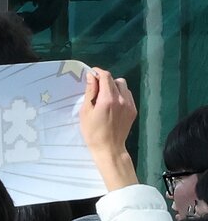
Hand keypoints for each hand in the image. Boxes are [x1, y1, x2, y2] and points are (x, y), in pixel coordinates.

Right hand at [79, 67, 137, 190]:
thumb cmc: (92, 132)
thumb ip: (90, 92)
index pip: (106, 77)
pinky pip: (128, 95)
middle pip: (115, 80)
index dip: (98, 72)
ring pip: (123, 86)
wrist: (109, 148)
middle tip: (96, 88)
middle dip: (105, 80)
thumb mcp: (86, 112)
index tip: (91, 73)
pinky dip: (120, 95)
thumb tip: (91, 76)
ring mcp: (129, 104)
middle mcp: (121, 99)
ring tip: (105, 97)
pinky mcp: (133, 110)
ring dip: (114, 87)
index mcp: (108, 99)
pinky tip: (113, 104)